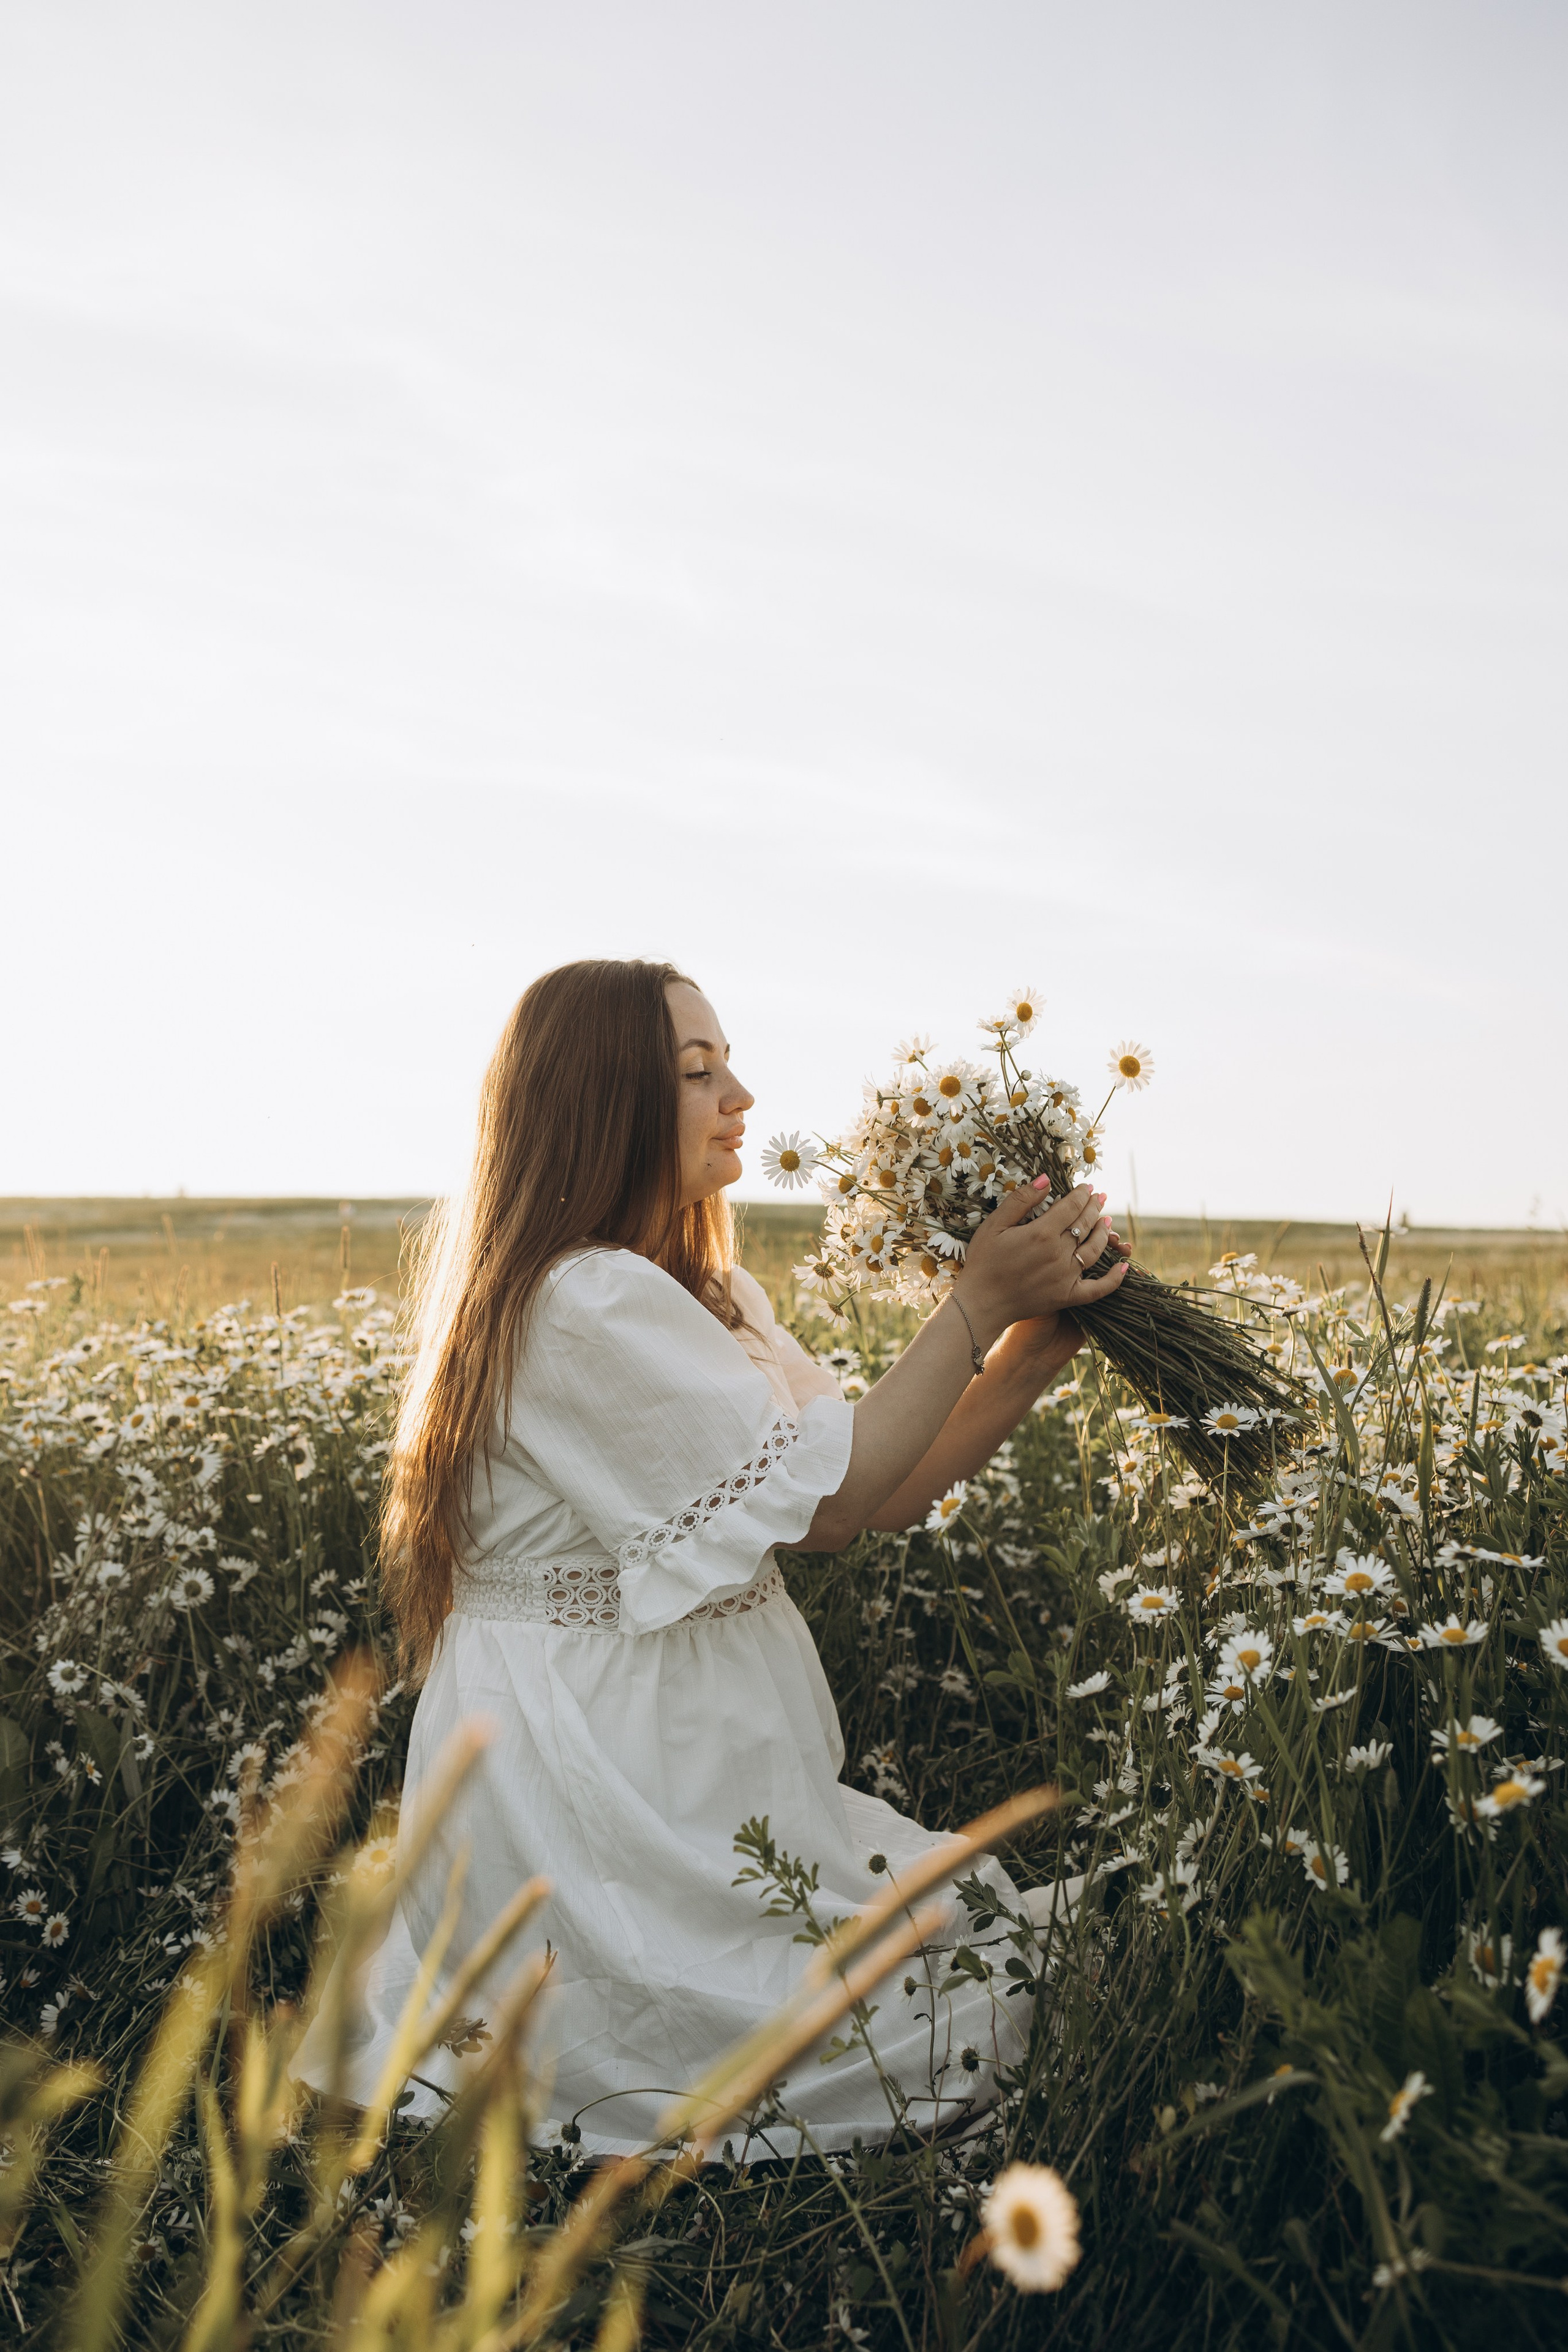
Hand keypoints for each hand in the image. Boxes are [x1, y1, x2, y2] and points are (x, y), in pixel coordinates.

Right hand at [955, 1179, 1128, 1348]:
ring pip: (1095, 1249)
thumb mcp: (994, 1225)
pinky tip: (1124, 1267)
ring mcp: (1066, 1276)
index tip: (1087, 1187)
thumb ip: (1020, 1200)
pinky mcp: (1068, 1296)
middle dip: (1095, 1207)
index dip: (1082, 1195)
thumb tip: (1046, 1179)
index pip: (1072, 1207)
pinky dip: (1114, 1278)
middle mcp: (1059, 1253)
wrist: (981, 1303)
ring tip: (1107, 1221)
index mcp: (1042, 1233)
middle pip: (1085, 1224)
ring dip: (1104, 1233)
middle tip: (1100, 1197)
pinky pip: (1099, 1288)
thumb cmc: (983, 1261)